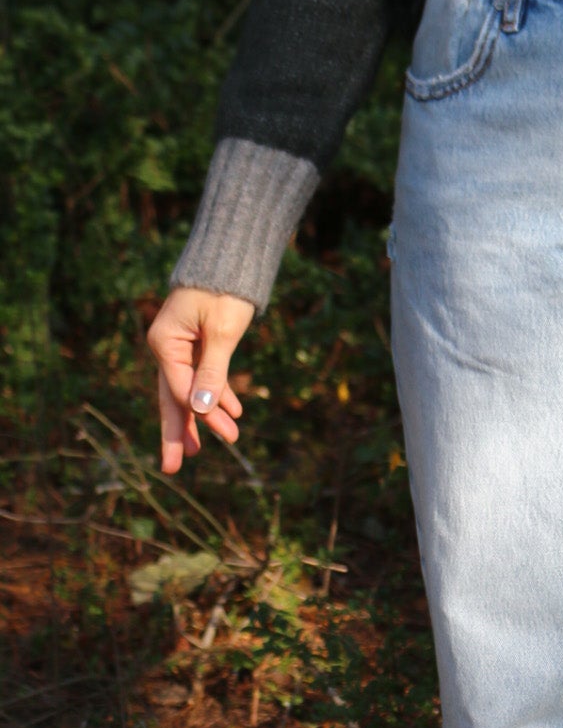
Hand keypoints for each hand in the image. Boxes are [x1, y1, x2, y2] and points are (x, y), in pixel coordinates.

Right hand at [146, 286, 254, 474]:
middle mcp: (167, 346)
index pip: (179, 388)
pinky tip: (232, 415)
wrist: (230, 259)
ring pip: (188, 390)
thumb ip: (213, 371)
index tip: (216, 440)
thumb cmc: (224, 290)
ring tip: (211, 449)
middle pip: (172, 397)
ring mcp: (180, 346)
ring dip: (202, 418)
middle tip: (172, 469)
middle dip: (179, 433)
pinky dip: (218, 394)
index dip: (198, 417)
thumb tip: (202, 408)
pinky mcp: (196, 344)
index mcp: (165, 342)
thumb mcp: (223, 332)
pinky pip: (204, 377)